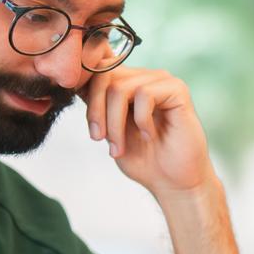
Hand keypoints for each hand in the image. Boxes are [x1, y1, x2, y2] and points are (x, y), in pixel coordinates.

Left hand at [84, 66, 213, 194]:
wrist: (174, 182)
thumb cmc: (144, 160)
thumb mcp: (109, 132)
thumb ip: (96, 108)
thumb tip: (75, 87)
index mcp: (128, 84)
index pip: (97, 71)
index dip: (86, 95)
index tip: (91, 129)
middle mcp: (144, 77)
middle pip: (104, 75)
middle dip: (95, 110)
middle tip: (98, 139)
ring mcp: (161, 81)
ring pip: (120, 88)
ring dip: (115, 123)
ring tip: (119, 148)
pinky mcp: (177, 89)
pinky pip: (144, 95)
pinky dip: (141, 120)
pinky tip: (149, 136)